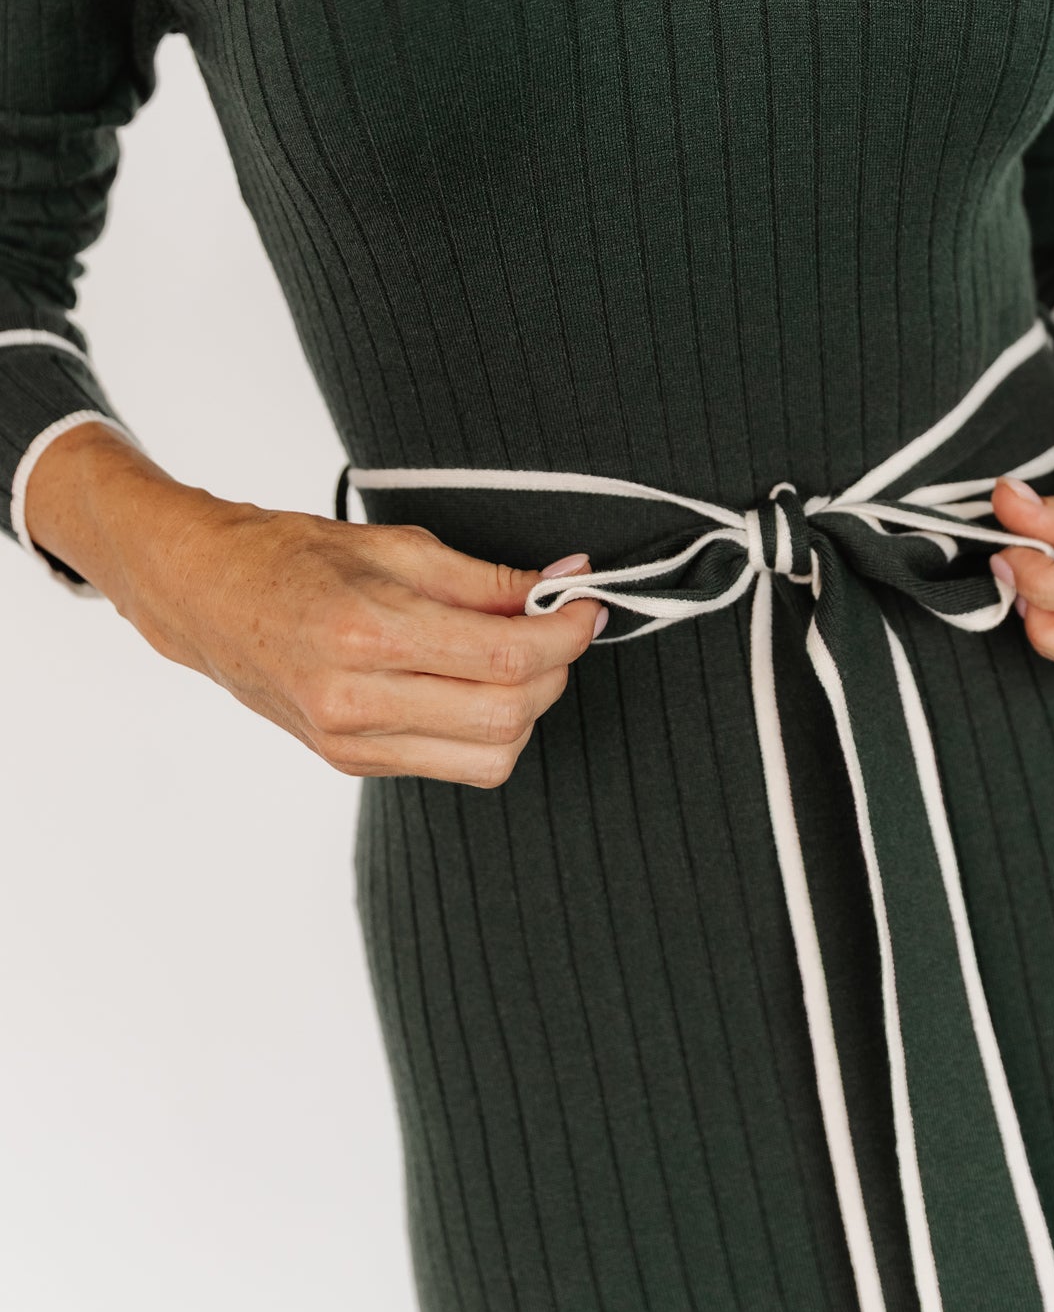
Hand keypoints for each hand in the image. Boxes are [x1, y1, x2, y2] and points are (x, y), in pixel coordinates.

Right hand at [24, 423, 606, 784]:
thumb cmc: (293, 558)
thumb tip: (563, 586)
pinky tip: (473, 684)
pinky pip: (453, 766)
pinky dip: (485, 729)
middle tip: (561, 627)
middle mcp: (356, 699)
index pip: (502, 654)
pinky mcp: (351, 763)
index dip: (564, 633)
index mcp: (365, 632)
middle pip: (506, 714)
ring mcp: (351, 742)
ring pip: (490, 757)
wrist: (207, 600)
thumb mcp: (394, 545)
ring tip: (517, 659)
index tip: (587, 606)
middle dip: (555, 671)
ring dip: (527, 710)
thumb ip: (486, 577)